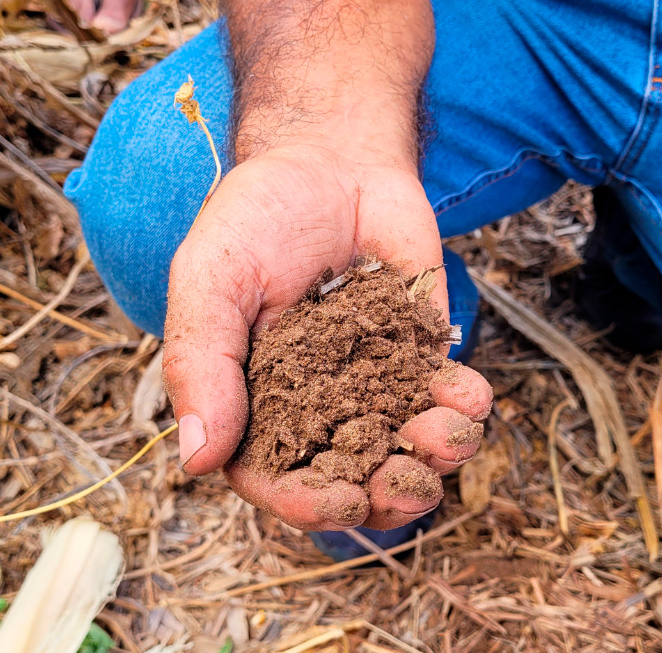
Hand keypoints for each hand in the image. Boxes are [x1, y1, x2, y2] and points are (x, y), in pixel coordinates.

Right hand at [162, 144, 492, 530]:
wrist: (329, 157)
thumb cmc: (256, 218)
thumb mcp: (211, 281)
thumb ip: (201, 364)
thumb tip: (195, 460)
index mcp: (255, 405)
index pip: (278, 480)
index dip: (310, 503)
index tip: (345, 500)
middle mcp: (316, 407)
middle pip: (353, 480)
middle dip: (388, 493)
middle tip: (412, 481)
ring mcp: (373, 383)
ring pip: (409, 449)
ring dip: (436, 456)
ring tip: (449, 435)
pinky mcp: (422, 353)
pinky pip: (447, 396)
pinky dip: (464, 405)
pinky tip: (466, 393)